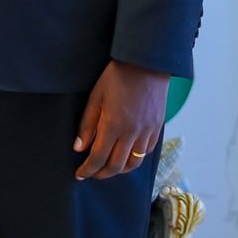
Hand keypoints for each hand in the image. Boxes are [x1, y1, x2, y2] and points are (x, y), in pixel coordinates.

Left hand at [72, 60, 166, 180]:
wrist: (146, 63)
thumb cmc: (117, 76)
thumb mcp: (95, 97)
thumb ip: (87, 125)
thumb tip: (79, 148)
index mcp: (113, 125)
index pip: (98, 158)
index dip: (87, 170)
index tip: (79, 174)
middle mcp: (132, 133)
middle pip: (116, 166)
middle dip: (101, 174)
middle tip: (91, 173)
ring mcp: (147, 132)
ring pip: (134, 163)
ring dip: (119, 170)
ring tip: (108, 167)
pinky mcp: (157, 128)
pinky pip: (147, 152)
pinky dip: (135, 158)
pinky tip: (126, 155)